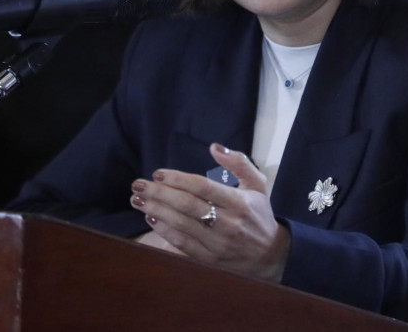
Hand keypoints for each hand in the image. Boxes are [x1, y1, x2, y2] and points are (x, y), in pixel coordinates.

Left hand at [129, 143, 289, 281]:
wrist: (270, 256)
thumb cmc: (260, 215)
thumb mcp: (258, 184)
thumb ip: (238, 163)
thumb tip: (214, 147)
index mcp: (238, 202)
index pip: (202, 187)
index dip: (178, 179)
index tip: (158, 173)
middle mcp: (227, 223)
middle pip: (187, 205)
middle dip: (159, 194)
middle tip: (138, 185)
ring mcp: (217, 243)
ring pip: (181, 225)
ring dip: (156, 210)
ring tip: (137, 200)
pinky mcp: (209, 259)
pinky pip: (182, 243)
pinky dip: (164, 230)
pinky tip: (151, 218)